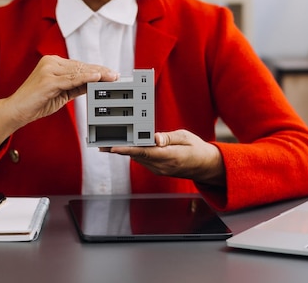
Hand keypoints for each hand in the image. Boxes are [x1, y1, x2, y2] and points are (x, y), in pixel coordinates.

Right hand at [1, 55, 118, 128]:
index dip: (96, 69)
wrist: (16, 110)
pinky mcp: (48, 80)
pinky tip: (97, 77)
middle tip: (116, 75)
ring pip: (78, 71)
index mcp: (52, 62)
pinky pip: (71, 79)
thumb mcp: (61, 93)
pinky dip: (85, 78)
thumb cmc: (37, 102)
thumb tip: (94, 84)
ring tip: (111, 77)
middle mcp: (50, 62)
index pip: (79, 65)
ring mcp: (48, 70)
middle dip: (100, 71)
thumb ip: (76, 87)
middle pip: (81, 66)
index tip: (110, 73)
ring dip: (97, 74)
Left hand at [105, 129, 225, 185]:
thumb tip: (155, 138)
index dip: (127, 149)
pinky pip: (143, 161)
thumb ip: (169, 138)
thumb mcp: (186, 137)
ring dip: (124, 152)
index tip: (113, 147)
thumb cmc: (197, 149)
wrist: (206, 166)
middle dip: (119, 149)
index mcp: (169, 156)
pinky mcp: (158, 170)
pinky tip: (125, 147)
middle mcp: (162, 166)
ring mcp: (159, 170)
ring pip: (138, 159)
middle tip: (102, 143)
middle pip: (136, 156)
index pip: (144, 152)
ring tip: (108, 144)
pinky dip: (134, 154)